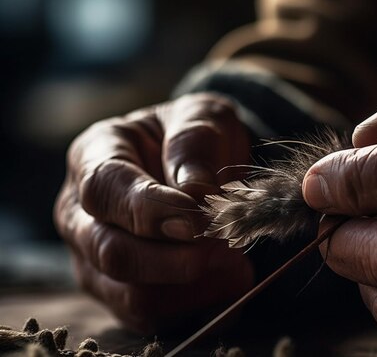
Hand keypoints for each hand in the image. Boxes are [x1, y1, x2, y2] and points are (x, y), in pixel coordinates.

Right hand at [54, 93, 254, 332]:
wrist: (202, 162)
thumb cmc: (196, 136)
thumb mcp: (202, 118)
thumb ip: (195, 144)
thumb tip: (195, 192)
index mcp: (93, 158)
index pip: (104, 190)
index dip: (150, 208)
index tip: (199, 216)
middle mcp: (81, 214)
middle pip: (111, 252)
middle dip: (175, 257)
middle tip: (225, 242)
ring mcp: (96, 260)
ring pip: (132, 294)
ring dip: (193, 285)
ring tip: (236, 259)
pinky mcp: (122, 293)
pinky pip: (155, 318)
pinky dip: (200, 305)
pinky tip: (232, 279)